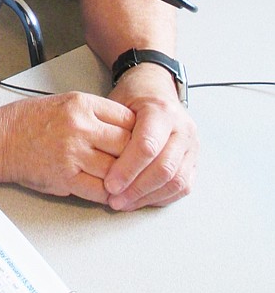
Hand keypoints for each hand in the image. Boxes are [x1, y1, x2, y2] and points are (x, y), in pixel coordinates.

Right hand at [0, 92, 134, 204]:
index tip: (140, 141)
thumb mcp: (65, 102)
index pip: (128, 119)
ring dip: (123, 178)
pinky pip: (99, 190)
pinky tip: (110, 191)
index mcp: (81, 104)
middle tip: (138, 163)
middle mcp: (80, 127)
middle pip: (127, 144)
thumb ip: (95, 113)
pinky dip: (108, 193)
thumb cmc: (28, 121)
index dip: (138, 132)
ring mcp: (73, 154)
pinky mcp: (65, 178)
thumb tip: (126, 129)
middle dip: (135, 157)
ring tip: (126, 180)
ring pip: (117, 170)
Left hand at [104, 65, 198, 209]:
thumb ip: (112, 129)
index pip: (147, 146)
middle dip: (137, 188)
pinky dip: (161, 197)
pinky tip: (140, 200)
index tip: (109, 184)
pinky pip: (183, 186)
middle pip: (164, 167)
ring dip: (148, 197)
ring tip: (124, 204)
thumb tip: (99, 163)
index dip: (127, 169)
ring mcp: (192, 145)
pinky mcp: (194, 159)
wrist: (155, 88)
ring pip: (176, 181)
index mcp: (162, 110)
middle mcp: (183, 128)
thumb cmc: (132, 97)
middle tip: (114, 200)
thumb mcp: (117, 102)